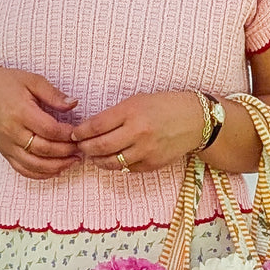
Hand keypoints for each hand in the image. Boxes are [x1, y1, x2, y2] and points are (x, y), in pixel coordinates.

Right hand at [0, 64, 81, 179]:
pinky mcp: (5, 152)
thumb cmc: (5, 84)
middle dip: (66, 151)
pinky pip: (23, 170)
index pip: (49, 130)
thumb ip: (53, 94)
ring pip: (35, 164)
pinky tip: (56, 169)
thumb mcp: (32, 80)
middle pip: (44, 149)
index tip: (79, 132)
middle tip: (82, 148)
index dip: (68, 134)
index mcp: (20, 112)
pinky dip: (41, 174)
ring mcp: (7, 145)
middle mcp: (12, 132)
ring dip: (57, 166)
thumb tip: (73, 104)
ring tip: (73, 161)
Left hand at [70, 91, 205, 172]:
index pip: (96, 125)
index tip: (74, 133)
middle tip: (80, 146)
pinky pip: (126, 169)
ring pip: (111, 162)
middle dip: (85, 148)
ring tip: (93, 155)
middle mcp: (138, 132)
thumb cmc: (164, 106)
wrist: (195, 120)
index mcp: (132, 111)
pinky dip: (116, 165)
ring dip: (97, 160)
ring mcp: (146, 151)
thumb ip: (115, 115)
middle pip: (100, 147)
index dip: (81, 132)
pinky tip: (113, 158)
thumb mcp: (137, 101)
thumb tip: (90, 129)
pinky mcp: (152, 164)